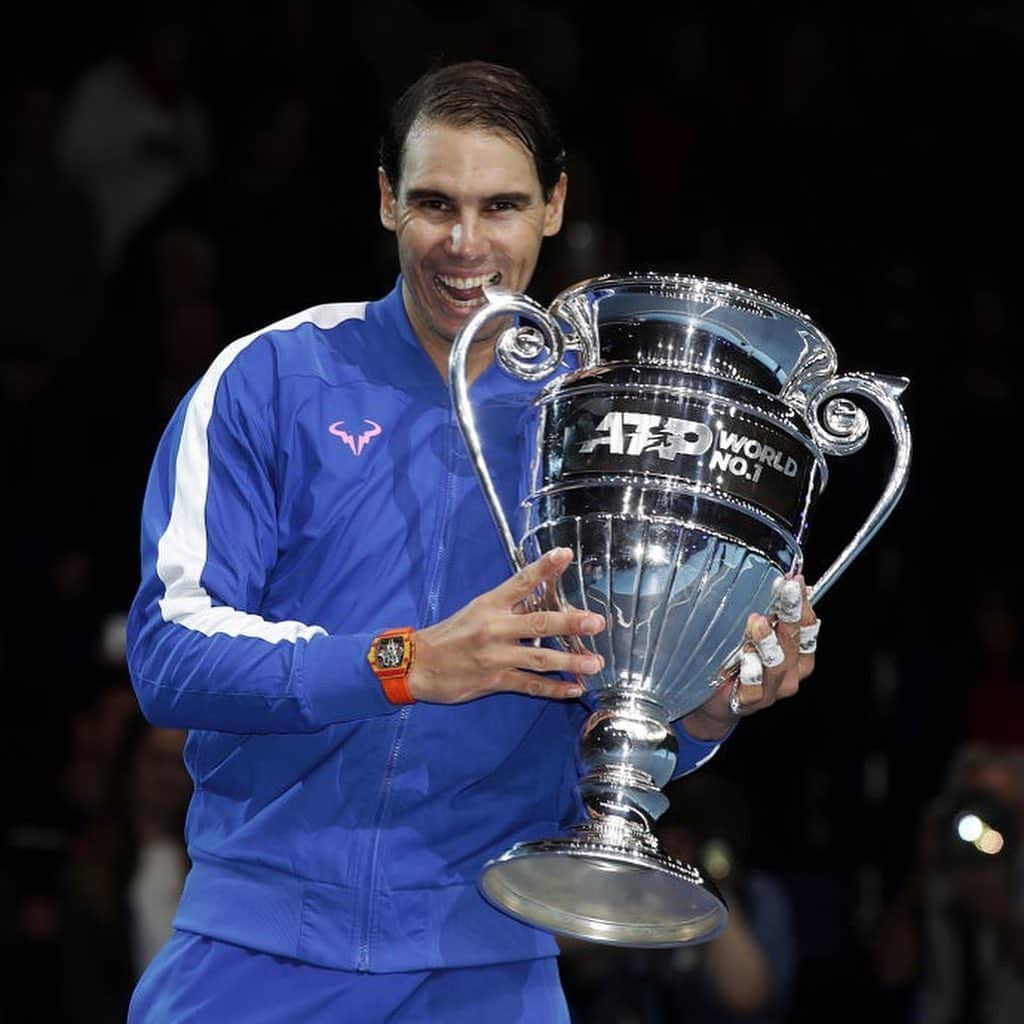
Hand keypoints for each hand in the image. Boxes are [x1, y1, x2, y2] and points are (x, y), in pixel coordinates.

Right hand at [408, 547, 605, 702]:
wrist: (419, 665)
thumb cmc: (452, 634)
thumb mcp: (476, 610)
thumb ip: (508, 604)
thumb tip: (542, 594)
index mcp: (490, 605)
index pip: (520, 581)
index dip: (544, 568)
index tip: (565, 554)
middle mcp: (495, 628)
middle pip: (538, 623)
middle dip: (570, 623)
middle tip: (596, 622)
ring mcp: (496, 656)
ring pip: (540, 659)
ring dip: (571, 661)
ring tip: (595, 662)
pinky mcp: (495, 680)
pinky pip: (531, 685)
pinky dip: (554, 688)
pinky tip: (574, 688)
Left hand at [682, 576, 817, 739]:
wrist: (715, 700)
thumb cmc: (737, 661)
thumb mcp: (752, 632)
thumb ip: (769, 612)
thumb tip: (783, 580)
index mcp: (796, 655)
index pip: (808, 627)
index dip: (803, 603)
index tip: (794, 581)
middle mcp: (789, 673)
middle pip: (795, 642)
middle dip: (790, 613)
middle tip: (784, 590)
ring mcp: (771, 691)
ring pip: (778, 665)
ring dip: (768, 641)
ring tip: (757, 621)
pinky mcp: (749, 702)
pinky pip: (755, 689)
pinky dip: (751, 672)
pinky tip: (743, 658)